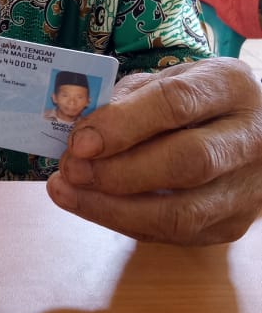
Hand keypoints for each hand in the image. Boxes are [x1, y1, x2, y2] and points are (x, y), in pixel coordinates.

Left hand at [47, 58, 261, 244]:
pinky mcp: (233, 225)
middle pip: (186, 163)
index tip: (80, 140)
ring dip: (114, 208)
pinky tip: (92, 206)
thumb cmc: (196, 99)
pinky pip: (173, 234)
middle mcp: (249, 138)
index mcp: (230, 86)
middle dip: (118, 171)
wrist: (247, 130)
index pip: (177, 104)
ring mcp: (247, 188)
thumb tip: (81, 131)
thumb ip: (128, 99)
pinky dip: (125, 222)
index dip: (123, 124)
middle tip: (71, 170)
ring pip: (182, 212)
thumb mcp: (167, 79)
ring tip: (69, 193)